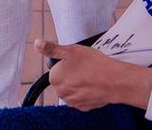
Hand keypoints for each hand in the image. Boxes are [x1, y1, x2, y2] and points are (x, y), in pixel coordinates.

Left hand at [36, 39, 151, 110]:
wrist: (114, 81)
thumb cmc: (94, 64)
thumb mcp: (71, 49)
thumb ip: (52, 48)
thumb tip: (37, 44)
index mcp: (55, 78)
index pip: (56, 69)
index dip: (66, 63)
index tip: (76, 60)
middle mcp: (61, 92)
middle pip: (63, 80)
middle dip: (72, 74)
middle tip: (85, 66)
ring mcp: (73, 101)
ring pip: (72, 89)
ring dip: (79, 83)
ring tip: (91, 75)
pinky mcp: (84, 107)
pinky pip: (82, 97)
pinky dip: (87, 92)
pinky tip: (95, 84)